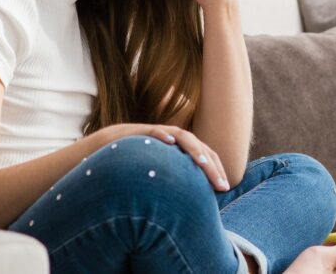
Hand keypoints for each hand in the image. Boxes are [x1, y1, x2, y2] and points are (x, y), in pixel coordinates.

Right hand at [100, 123, 230, 191]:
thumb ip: (175, 183)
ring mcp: (160, 134)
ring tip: (204, 163)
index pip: (205, 157)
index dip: (216, 170)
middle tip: (222, 185)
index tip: (225, 188)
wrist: (109, 146)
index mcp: (181, 149)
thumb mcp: (160, 175)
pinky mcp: (141, 132)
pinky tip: (169, 143)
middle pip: (200, 148)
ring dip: (194, 149)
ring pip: (182, 137)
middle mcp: (174, 139)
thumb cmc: (137, 165)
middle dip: (212, 166)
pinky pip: (153, 131)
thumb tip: (192, 205)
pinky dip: (162, 135)